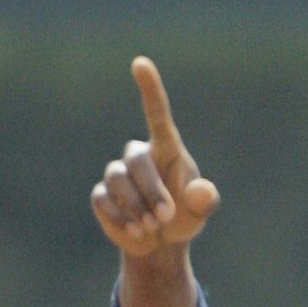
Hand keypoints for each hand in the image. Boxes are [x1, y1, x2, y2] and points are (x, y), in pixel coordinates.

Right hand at [90, 57, 220, 255]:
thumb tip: (204, 193)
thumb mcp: (199, 212)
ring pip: (117, 179)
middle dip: (151, 190)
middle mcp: (139, 156)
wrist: (160, 243)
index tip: (141, 63)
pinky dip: (119, 218)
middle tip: (165, 217)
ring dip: (136, 206)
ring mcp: (118, 174)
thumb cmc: (183, 218)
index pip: (157, 114)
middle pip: (136, 160)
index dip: (150, 89)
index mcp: (166, 150)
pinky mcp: (103, 195)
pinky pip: (103, 199)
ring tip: (151, 227)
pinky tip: (134, 231)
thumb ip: (205, 201)